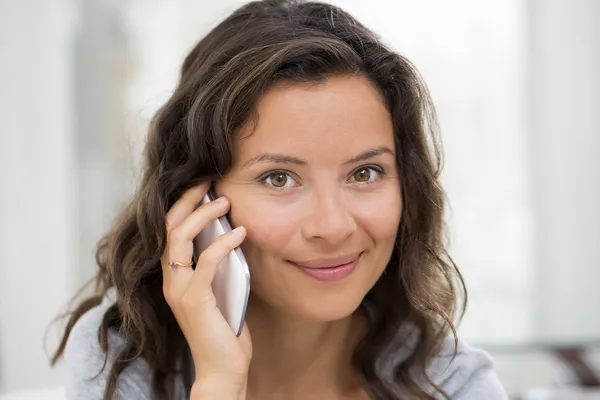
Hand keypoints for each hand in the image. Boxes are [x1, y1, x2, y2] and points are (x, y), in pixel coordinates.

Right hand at [161, 183, 251, 393]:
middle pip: (169, 226)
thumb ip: (218, 263)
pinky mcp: (194, 300)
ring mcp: (178, 289)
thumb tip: (233, 230)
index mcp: (174, 274)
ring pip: (180, 238)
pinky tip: (240, 233)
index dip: (182, 203)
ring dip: (203, 215)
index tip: (202, 184)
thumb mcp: (220, 287)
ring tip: (225, 201)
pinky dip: (223, 243)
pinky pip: (206, 262)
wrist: (222, 367)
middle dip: (188, 199)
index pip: (169, 229)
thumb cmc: (224, 327)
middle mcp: (170, 279)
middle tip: (209, 181)